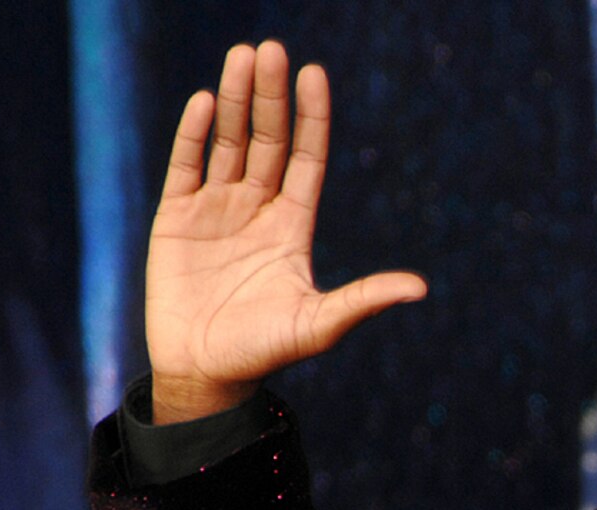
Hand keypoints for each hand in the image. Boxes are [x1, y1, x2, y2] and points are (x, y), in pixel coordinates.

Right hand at [145, 40, 426, 421]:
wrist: (205, 374)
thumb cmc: (265, 352)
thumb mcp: (320, 324)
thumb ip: (364, 300)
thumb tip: (421, 289)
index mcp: (293, 226)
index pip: (307, 159)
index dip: (312, 118)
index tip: (314, 73)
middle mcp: (257, 209)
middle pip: (268, 140)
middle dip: (271, 96)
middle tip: (272, 49)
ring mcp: (216, 210)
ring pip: (228, 143)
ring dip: (234, 100)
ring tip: (242, 56)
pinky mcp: (176, 218)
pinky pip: (186, 166)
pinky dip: (194, 134)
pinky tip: (204, 102)